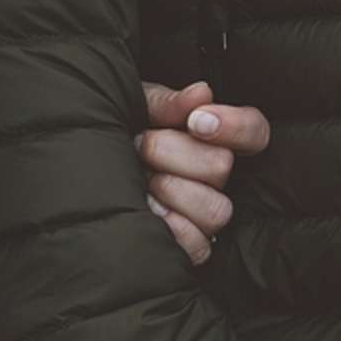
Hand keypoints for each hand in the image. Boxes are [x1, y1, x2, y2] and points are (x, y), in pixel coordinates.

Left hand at [135, 80, 272, 265]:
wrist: (86, 174)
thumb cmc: (118, 135)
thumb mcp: (136, 108)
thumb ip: (168, 102)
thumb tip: (202, 93)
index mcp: (213, 140)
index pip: (254, 132)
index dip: (234, 126)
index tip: (195, 121)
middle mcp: (215, 178)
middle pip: (222, 166)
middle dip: (174, 152)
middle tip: (142, 145)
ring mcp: (204, 214)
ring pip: (216, 210)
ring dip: (172, 191)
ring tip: (144, 181)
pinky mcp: (189, 247)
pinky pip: (200, 247)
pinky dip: (173, 230)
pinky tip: (148, 211)